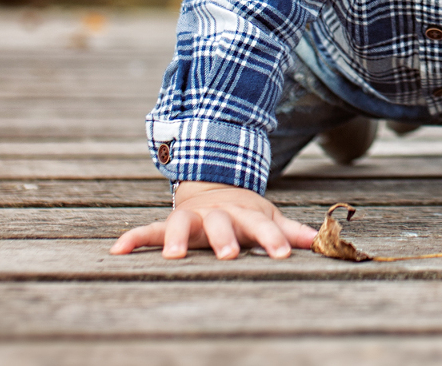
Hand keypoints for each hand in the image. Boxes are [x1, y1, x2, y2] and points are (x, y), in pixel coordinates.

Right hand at [109, 181, 317, 259]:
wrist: (213, 185)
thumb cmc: (244, 213)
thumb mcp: (268, 218)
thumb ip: (292, 231)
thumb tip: (323, 241)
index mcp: (245, 215)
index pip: (261, 226)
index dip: (272, 239)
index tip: (282, 254)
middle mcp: (217, 214)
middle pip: (221, 224)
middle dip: (224, 238)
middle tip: (228, 254)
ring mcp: (192, 217)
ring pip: (182, 224)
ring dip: (176, 237)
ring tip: (173, 255)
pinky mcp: (169, 222)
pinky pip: (148, 230)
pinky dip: (133, 238)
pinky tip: (118, 250)